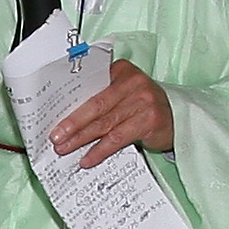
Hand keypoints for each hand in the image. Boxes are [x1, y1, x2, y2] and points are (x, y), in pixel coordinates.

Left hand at [47, 56, 173, 167]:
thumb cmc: (143, 106)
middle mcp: (133, 81)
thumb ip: (101, 98)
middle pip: (95, 105)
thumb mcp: (123, 95)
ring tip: (65, 149)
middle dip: (72, 123)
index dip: (69, 100)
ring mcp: (143, 100)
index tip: (51, 113)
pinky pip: (118, 138)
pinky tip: (87, 158)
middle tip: (55, 136)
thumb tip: (67, 119)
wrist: (177, 117)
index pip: (90, 84)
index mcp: (121, 70)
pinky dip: (100, 150)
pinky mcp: (149, 120)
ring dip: (81, 138)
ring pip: (105, 122)